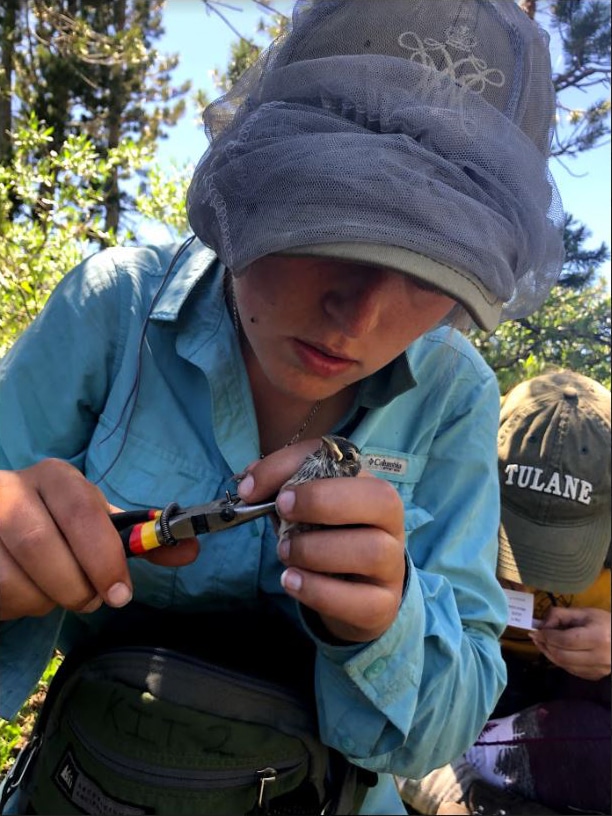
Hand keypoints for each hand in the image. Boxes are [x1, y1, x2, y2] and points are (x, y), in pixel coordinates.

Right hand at [0, 459, 198, 620]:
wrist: (0, 521)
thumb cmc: (58, 523)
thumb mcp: (98, 523)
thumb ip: (140, 539)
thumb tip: (191, 550)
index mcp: (54, 478)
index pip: (81, 511)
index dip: (104, 557)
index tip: (121, 593)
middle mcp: (10, 491)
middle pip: (40, 545)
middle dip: (74, 587)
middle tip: (91, 600)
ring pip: (11, 578)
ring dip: (42, 601)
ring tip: (55, 594)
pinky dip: (16, 607)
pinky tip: (26, 594)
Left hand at [237, 440, 405, 642]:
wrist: (353, 596)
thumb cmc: (326, 541)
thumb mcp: (303, 512)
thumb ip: (278, 490)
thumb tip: (248, 486)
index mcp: (369, 488)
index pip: (342, 460)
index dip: (294, 465)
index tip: (253, 489)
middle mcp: (390, 522)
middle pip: (379, 499)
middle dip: (322, 500)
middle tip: (282, 510)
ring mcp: (391, 565)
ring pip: (372, 550)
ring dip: (316, 550)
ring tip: (285, 553)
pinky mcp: (383, 604)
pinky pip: (361, 600)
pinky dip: (318, 591)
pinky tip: (291, 581)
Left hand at [529, 606, 610, 679]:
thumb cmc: (604, 623)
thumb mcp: (584, 613)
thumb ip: (560, 615)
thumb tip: (542, 624)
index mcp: (598, 637)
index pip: (565, 641)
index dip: (547, 636)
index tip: (536, 630)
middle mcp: (599, 657)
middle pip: (562, 656)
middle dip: (545, 646)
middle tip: (536, 637)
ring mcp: (598, 670)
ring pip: (564, 665)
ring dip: (549, 654)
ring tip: (542, 643)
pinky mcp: (595, 676)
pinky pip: (570, 670)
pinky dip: (559, 660)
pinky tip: (555, 651)